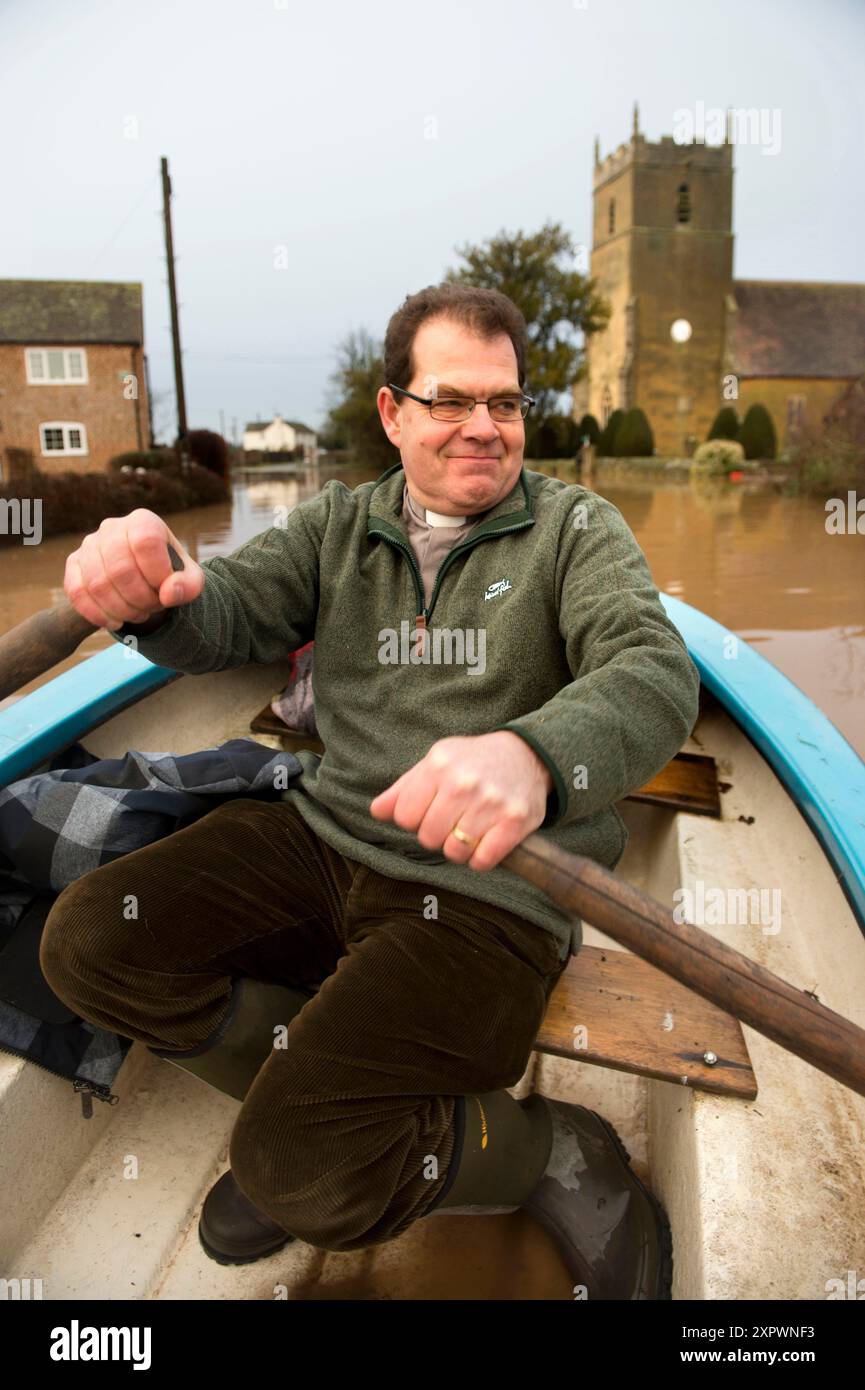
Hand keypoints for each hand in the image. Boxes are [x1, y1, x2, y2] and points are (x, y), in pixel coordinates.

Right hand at [64, 509, 204, 630]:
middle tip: (152, 607)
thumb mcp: (189, 579)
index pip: (146, 542)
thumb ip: (187, 585)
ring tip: (137, 613)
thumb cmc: (169, 574)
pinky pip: (77, 592)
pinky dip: (97, 614)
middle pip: (120, 569)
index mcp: (143, 522)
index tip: (166, 589)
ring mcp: (90, 545)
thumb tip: (168, 594)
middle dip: (140, 598)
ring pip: (97, 584)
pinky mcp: (74, 564)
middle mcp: (112, 527)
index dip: (157, 573)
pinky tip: (115, 622)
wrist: (144, 577)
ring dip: (121, 609)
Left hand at [369, 731, 553, 870]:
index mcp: (439, 765)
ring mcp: (492, 802)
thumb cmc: (473, 762)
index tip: (429, 813)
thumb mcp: (436, 763)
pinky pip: (483, 861)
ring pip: (455, 852)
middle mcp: (464, 783)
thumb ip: (404, 789)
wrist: (527, 755)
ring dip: (459, 850)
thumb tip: (376, 812)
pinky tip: (485, 842)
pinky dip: (481, 859)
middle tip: (452, 823)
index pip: (404, 817)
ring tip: (469, 832)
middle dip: (436, 836)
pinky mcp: (516, 821)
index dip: (414, 821)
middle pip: (428, 838)